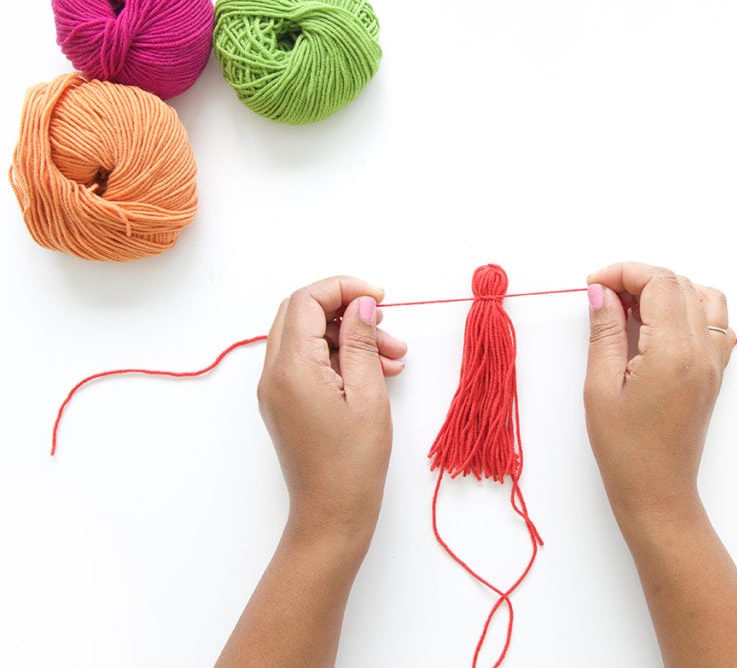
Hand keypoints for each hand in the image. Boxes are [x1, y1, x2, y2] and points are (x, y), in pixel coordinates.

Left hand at [218, 276, 406, 667]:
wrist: (331, 515)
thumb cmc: (353, 462)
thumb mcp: (368, 395)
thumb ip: (361, 342)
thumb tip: (360, 303)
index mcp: (291, 368)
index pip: (306, 301)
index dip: (342, 288)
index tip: (379, 297)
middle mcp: (273, 374)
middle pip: (300, 313)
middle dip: (345, 309)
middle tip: (383, 321)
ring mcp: (276, 389)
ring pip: (307, 337)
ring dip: (348, 335)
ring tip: (395, 356)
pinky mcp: (286, 403)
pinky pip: (309, 362)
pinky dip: (340, 357)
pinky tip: (378, 372)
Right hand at [583, 262, 732, 531]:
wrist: (658, 492)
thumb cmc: (624, 449)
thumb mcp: (600, 388)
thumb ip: (603, 332)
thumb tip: (601, 292)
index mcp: (674, 352)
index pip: (659, 282)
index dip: (624, 272)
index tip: (594, 286)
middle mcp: (703, 351)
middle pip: (679, 283)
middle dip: (639, 279)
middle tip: (604, 299)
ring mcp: (715, 361)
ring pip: (703, 296)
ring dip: (666, 291)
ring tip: (631, 310)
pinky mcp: (715, 371)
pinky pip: (715, 321)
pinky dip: (689, 309)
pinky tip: (657, 327)